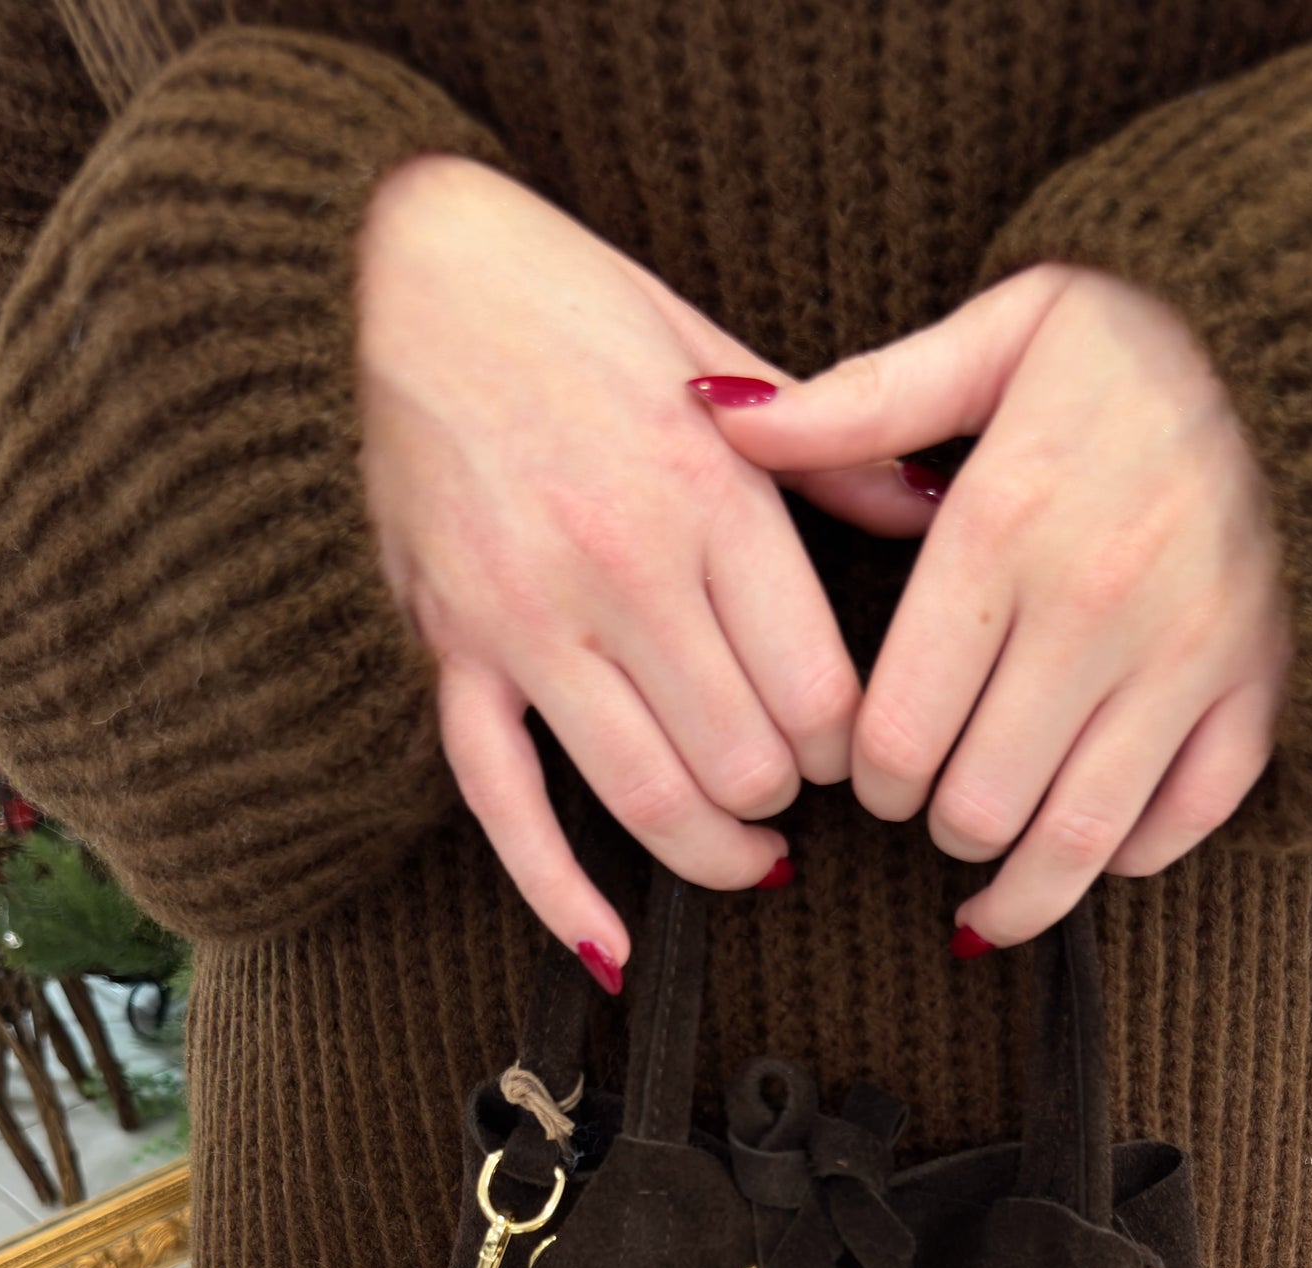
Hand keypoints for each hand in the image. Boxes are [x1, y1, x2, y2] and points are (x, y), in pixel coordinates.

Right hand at [356, 156, 929, 980]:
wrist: (372, 274)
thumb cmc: (553, 300)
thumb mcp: (708, 346)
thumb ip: (826, 446)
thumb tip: (938, 512)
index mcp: (705, 492)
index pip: (818, 686)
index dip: (854, 741)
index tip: (851, 740)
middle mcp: (621, 568)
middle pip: (748, 758)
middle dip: (789, 794)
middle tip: (797, 784)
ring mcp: (527, 623)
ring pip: (649, 797)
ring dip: (715, 854)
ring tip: (749, 859)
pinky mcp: (450, 656)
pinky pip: (507, 807)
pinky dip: (563, 894)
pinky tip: (615, 950)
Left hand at [697, 265, 1290, 946]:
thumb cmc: (1146, 330)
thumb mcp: (997, 333)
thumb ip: (860, 402)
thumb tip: (713, 411)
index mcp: (1004, 530)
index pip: (895, 730)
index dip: (866, 779)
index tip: (871, 770)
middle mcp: (1095, 610)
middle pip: (977, 804)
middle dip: (937, 825)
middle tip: (933, 806)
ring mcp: (1189, 659)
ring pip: (1077, 838)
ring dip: (1021, 886)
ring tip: (989, 891)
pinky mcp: (1265, 684)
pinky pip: (1189, 818)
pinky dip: (1135, 852)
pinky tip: (1097, 844)